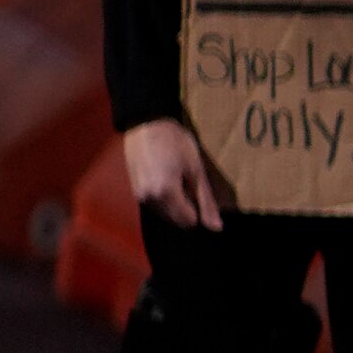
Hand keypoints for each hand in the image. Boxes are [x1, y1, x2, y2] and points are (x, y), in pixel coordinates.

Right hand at [121, 118, 220, 232]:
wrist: (146, 124)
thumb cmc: (175, 142)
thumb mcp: (196, 170)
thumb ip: (206, 201)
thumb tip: (216, 228)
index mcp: (165, 195)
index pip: (189, 222)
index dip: (201, 211)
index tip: (202, 192)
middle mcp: (149, 200)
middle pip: (177, 221)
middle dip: (189, 209)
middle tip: (192, 183)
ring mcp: (139, 196)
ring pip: (166, 214)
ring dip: (178, 204)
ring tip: (180, 179)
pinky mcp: (135, 191)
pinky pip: (156, 205)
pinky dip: (166, 199)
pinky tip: (170, 178)